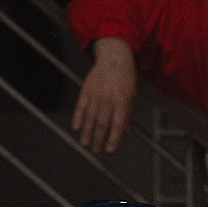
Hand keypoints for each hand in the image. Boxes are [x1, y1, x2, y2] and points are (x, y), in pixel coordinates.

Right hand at [71, 37, 136, 153]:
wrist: (114, 57)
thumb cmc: (125, 76)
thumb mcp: (132, 95)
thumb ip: (127, 114)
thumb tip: (125, 132)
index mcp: (121, 101)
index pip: (116, 125)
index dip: (112, 139)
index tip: (109, 149)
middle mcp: (108, 99)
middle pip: (101, 124)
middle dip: (98, 139)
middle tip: (96, 149)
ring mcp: (96, 94)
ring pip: (90, 118)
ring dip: (87, 133)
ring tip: (85, 143)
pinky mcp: (86, 90)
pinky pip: (80, 106)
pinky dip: (78, 118)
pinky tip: (76, 127)